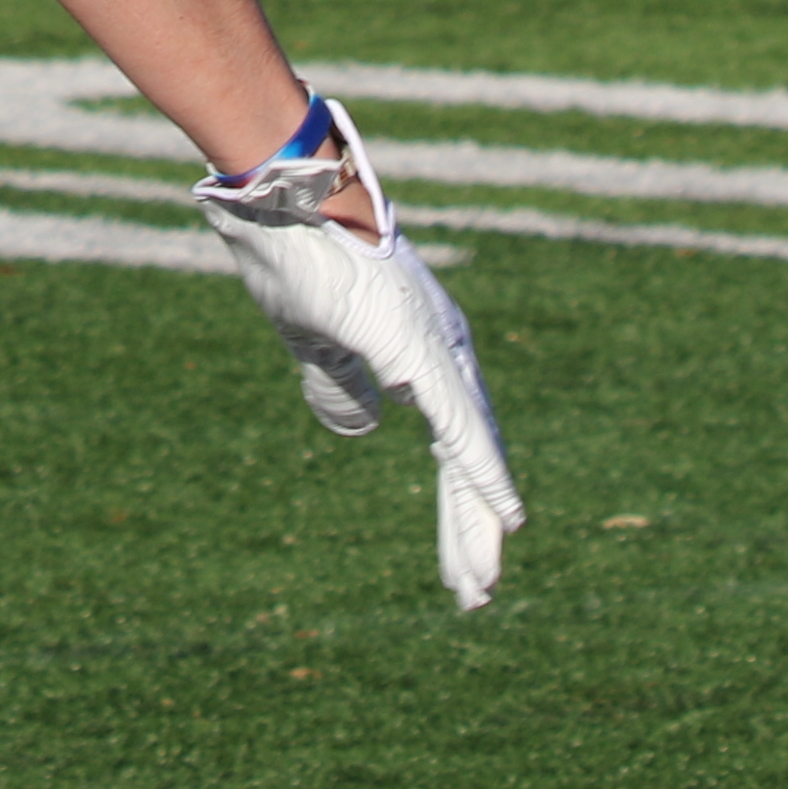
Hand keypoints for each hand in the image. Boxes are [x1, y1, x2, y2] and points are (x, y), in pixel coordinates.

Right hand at [195, 98, 525, 609]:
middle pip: (469, 453)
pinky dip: (486, 473)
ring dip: (478, 520)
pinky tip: (507, 516)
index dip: (459, 496)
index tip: (465, 555)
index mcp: (419, 344)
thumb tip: (366, 427)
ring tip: (480, 584)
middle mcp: (444, 347)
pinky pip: (462, 427)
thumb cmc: (292, 251)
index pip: (451, 437)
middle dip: (472, 526)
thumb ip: (338, 382)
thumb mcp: (312, 335)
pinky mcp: (420, 348)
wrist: (280, 195)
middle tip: (477, 593)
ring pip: (472, 451)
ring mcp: (437, 346)